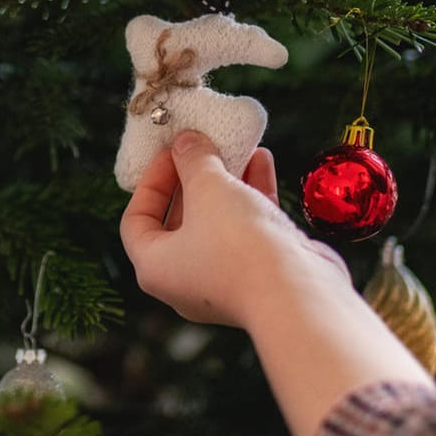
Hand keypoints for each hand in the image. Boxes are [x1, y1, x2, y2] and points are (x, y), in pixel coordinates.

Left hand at [120, 131, 350, 327]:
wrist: (298, 292)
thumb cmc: (237, 244)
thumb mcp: (208, 188)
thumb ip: (194, 159)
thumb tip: (186, 142)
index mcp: (155, 267)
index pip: (137, 220)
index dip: (151, 179)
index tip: (172, 151)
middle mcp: (184, 279)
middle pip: (180, 218)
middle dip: (194, 176)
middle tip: (204, 145)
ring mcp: (224, 279)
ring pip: (218, 221)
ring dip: (227, 181)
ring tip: (238, 147)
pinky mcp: (259, 274)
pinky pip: (248, 229)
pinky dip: (252, 195)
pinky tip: (262, 160)